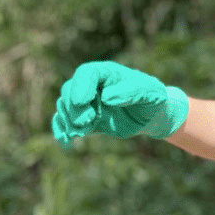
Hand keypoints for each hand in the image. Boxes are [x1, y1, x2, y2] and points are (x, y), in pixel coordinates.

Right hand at [52, 61, 188, 145]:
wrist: (151, 115)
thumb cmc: (152, 98)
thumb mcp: (150, 92)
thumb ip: (131, 92)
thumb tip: (106, 97)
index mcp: (107, 73)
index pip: (86, 73)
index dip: (81, 87)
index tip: (83, 102)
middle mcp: (92, 85)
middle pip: (70, 90)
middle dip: (74, 107)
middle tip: (87, 121)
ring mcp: (86, 102)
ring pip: (66, 106)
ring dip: (68, 120)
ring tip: (81, 132)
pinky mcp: (85, 120)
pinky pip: (66, 123)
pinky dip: (62, 131)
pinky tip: (65, 141)